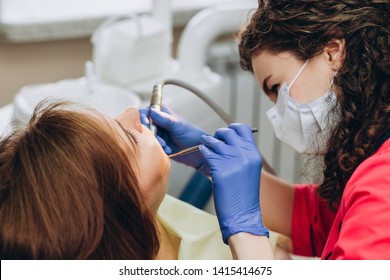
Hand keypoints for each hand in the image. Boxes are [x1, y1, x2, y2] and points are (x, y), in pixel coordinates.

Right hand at [139, 105, 209, 174]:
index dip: (142, 119)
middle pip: (143, 126)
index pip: (144, 112)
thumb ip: (164, 119)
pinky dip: (158, 149)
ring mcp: (158, 134)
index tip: (145, 126)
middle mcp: (158, 122)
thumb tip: (152, 112)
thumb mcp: (178, 126)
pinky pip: (151, 146)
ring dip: (155, 143)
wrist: (198, 151)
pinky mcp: (158, 144)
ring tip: (166, 146)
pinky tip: (168, 150)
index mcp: (162, 113)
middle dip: (151, 134)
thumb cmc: (192, 135)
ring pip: (146, 137)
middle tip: (160, 140)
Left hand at [199, 123, 268, 243]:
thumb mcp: (249, 170)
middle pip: (228, 132)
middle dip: (219, 134)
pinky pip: (207, 152)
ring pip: (215, 141)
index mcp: (254, 154)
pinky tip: (203, 152)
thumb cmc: (244, 195)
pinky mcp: (220, 169)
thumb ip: (243, 155)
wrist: (242, 214)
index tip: (226, 134)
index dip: (232, 128)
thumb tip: (230, 143)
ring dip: (208, 141)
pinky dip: (203, 150)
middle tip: (214, 140)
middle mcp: (244, 154)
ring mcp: (232, 161)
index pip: (244, 129)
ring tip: (205, 144)